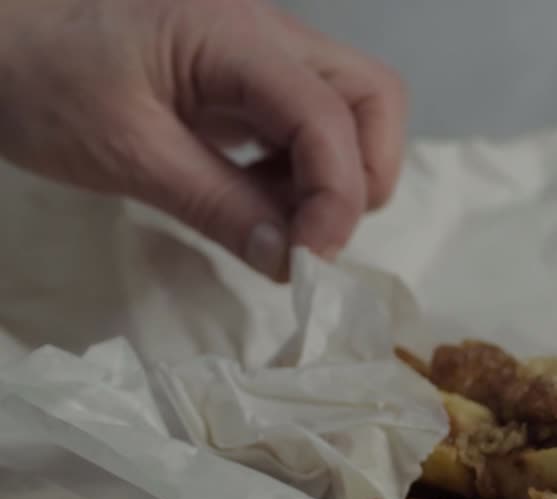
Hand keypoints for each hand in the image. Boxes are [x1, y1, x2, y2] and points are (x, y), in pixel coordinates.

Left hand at [0, 0, 406, 279]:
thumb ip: (217, 206)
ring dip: (338, 174)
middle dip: (364, 174)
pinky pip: (312, 119)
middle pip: (373, 97)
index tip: (310, 261)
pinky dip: (306, 168)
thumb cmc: (39, 78)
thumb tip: (289, 258)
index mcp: (234, 38)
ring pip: (354, 107)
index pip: (329, 117)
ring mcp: (262, 51)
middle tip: (315, 235)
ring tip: (278, 218)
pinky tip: (257, 195)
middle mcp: (266, 34)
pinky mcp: (248, 75)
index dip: (336, 197)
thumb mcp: (124, 154)